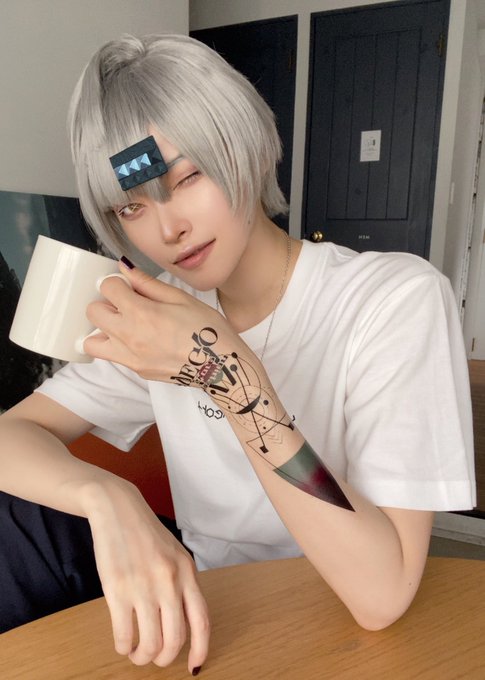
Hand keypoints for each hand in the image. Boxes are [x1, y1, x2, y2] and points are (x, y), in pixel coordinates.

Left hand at [83, 262, 241, 381]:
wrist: (221, 366)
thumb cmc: (208, 330)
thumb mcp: (181, 298)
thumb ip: (148, 283)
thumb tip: (124, 268)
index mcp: (142, 313)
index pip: (107, 288)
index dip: (117, 282)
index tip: (128, 286)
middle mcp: (130, 337)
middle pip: (93, 312)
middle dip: (105, 303)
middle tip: (125, 304)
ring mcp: (130, 357)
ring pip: (91, 342)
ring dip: (102, 329)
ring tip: (123, 325)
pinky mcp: (136, 370)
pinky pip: (112, 356)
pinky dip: (116, 345)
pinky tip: (139, 340)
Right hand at [84, 477, 208, 671]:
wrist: (118, 509)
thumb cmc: (145, 533)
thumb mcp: (174, 555)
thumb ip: (181, 584)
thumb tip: (184, 623)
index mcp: (187, 572)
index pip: (201, 620)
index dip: (200, 649)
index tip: (194, 665)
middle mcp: (169, 581)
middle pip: (175, 638)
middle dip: (165, 658)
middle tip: (156, 658)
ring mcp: (143, 586)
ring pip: (150, 642)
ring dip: (143, 656)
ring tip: (136, 653)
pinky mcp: (118, 590)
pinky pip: (124, 633)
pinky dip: (123, 645)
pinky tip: (122, 642)